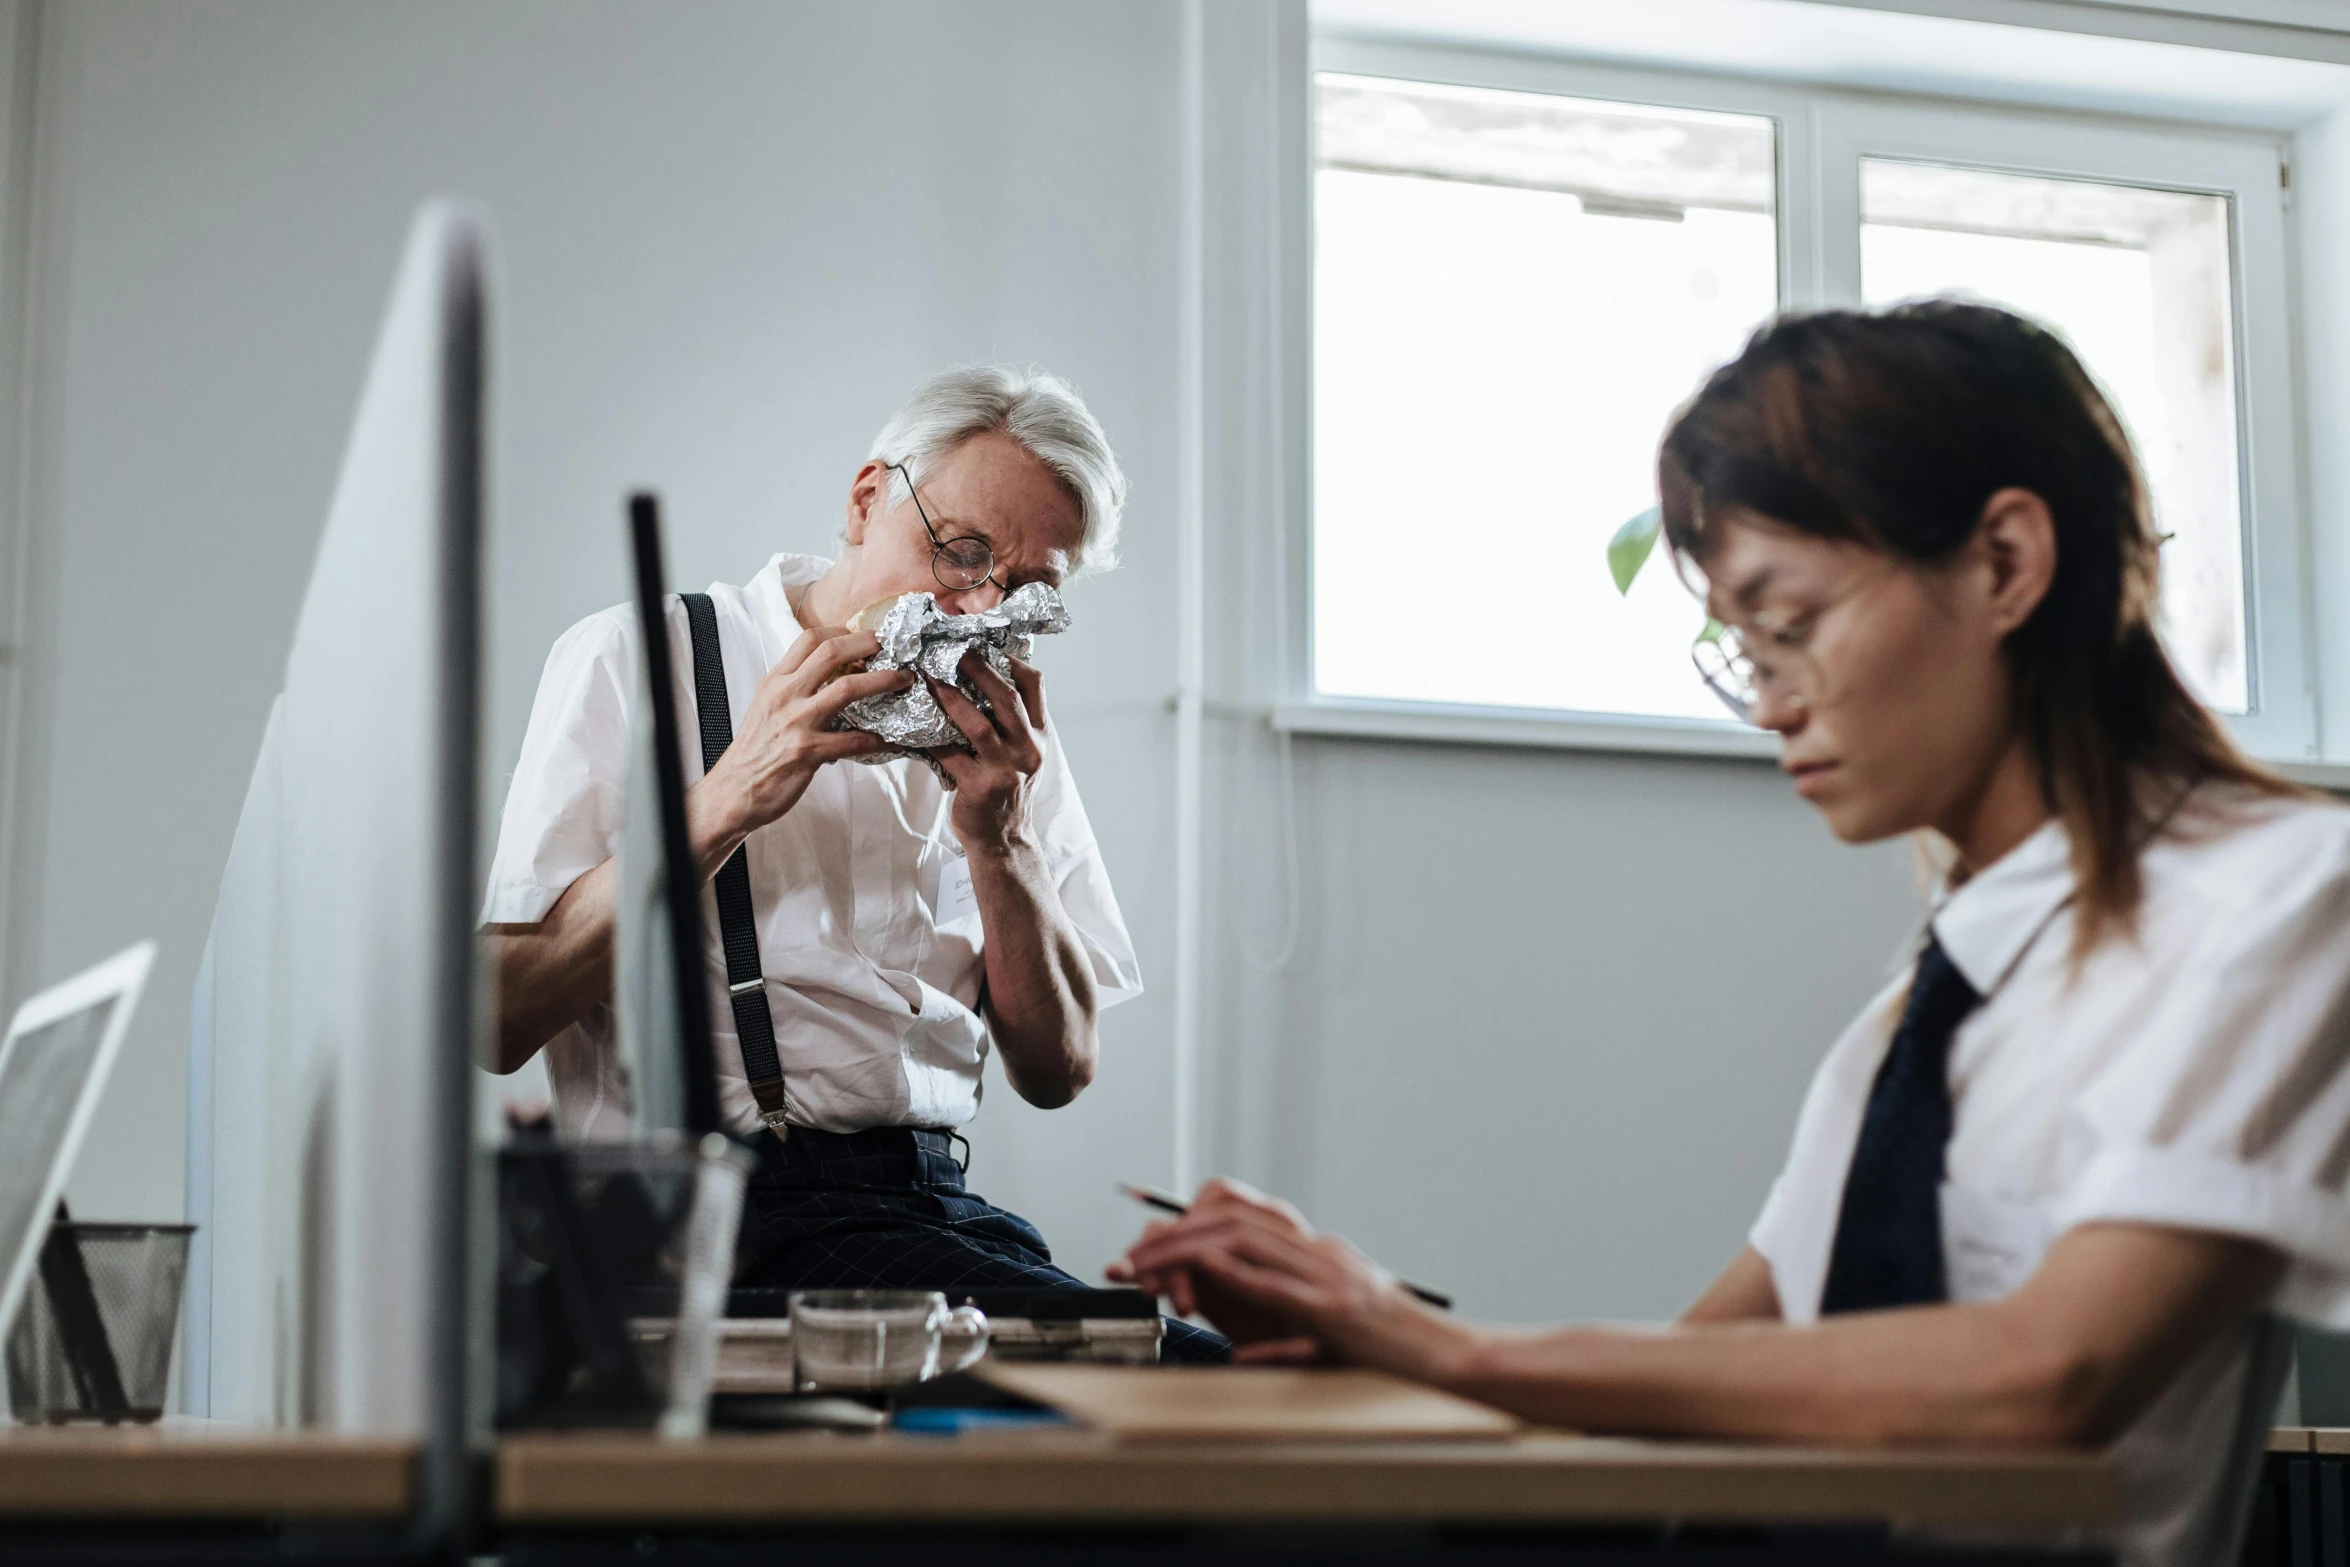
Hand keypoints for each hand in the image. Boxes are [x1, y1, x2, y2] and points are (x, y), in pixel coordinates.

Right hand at [695, 626, 909, 861]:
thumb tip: (829, 673)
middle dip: (867, 643)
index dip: (843, 631)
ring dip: (883, 680)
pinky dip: (877, 739)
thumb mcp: (767, 705)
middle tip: (890, 646)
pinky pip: (852, 740)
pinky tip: (891, 740)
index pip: (809, 639)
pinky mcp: (807, 752)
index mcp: (776, 681)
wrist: (734, 789)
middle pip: (831, 652)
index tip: (864, 636)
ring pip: (847, 688)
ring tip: (903, 679)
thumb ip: (794, 686)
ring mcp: (797, 722)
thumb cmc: (755, 749)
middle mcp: (785, 695)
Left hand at [928, 653, 1048, 852]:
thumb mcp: (1022, 754)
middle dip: (977, 668)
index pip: (1035, 686)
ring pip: (976, 724)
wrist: (1004, 840)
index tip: (985, 641)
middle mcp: (1028, 749)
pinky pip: (948, 754)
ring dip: (949, 697)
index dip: (1011, 659)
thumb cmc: (1007, 790)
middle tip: (951, 647)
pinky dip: (928, 737)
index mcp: (1040, 735)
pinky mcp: (980, 787)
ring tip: (926, 678)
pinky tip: (909, 723)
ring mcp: (1006, 769)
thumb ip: (1011, 722)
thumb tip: (982, 679)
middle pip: (1005, 698)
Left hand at [1108, 1179, 1415, 1365]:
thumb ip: (1282, 1331)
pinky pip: (1277, 1283)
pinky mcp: (1335, 1308)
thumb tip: (1236, 1351)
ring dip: (1188, 1251)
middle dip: (1172, 1236)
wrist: (1445, 1361)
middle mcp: (1318, 1251)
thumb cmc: (1388, 1352)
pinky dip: (1236, 1274)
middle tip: (1130, 1257)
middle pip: (1231, 1220)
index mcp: (1315, 1252)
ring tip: (1148, 1267)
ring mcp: (1328, 1275)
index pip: (1240, 1219)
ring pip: (1245, 1241)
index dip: (1188, 1226)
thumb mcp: (1327, 1332)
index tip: (1147, 1247)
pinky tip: (1203, 1273)